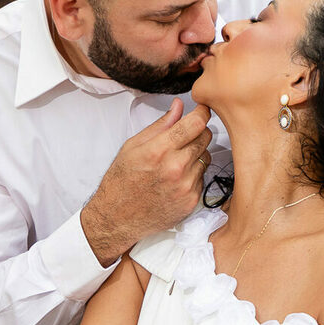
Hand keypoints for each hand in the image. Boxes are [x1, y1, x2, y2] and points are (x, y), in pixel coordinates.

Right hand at [82, 98, 213, 264]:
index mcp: (159, 150)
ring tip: (174, 162)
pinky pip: (202, 178)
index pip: (195, 123)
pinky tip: (175, 180)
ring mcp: (185, 186)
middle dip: (198, 132)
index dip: (202, 113)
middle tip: (184, 137)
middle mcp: (176, 168)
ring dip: (196, 155)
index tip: (203, 110)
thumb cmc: (121, 181)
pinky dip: (193, 175)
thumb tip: (178, 106)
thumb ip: (160, 125)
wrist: (117, 218)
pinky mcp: (191, 201)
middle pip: (205, 138)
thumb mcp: (133, 146)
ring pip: (206, 157)